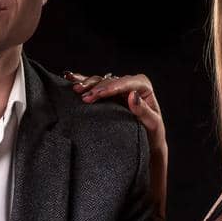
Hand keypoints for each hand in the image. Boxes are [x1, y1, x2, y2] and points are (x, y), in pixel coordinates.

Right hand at [64, 71, 167, 216]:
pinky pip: (95, 86)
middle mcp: (130, 84)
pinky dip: (82, 81)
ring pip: (100, 81)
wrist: (147, 143)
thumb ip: (143, 111)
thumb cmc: (152, 134)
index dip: (110, 87)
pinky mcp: (109, 94)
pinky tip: (69, 77)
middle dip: (96, 88)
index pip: (126, 83)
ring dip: (87, 84)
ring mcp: (118, 88)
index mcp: (143, 86)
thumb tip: (132, 95)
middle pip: (110, 81)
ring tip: (75, 90)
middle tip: (83, 97)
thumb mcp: (152, 124)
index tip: (97, 94)